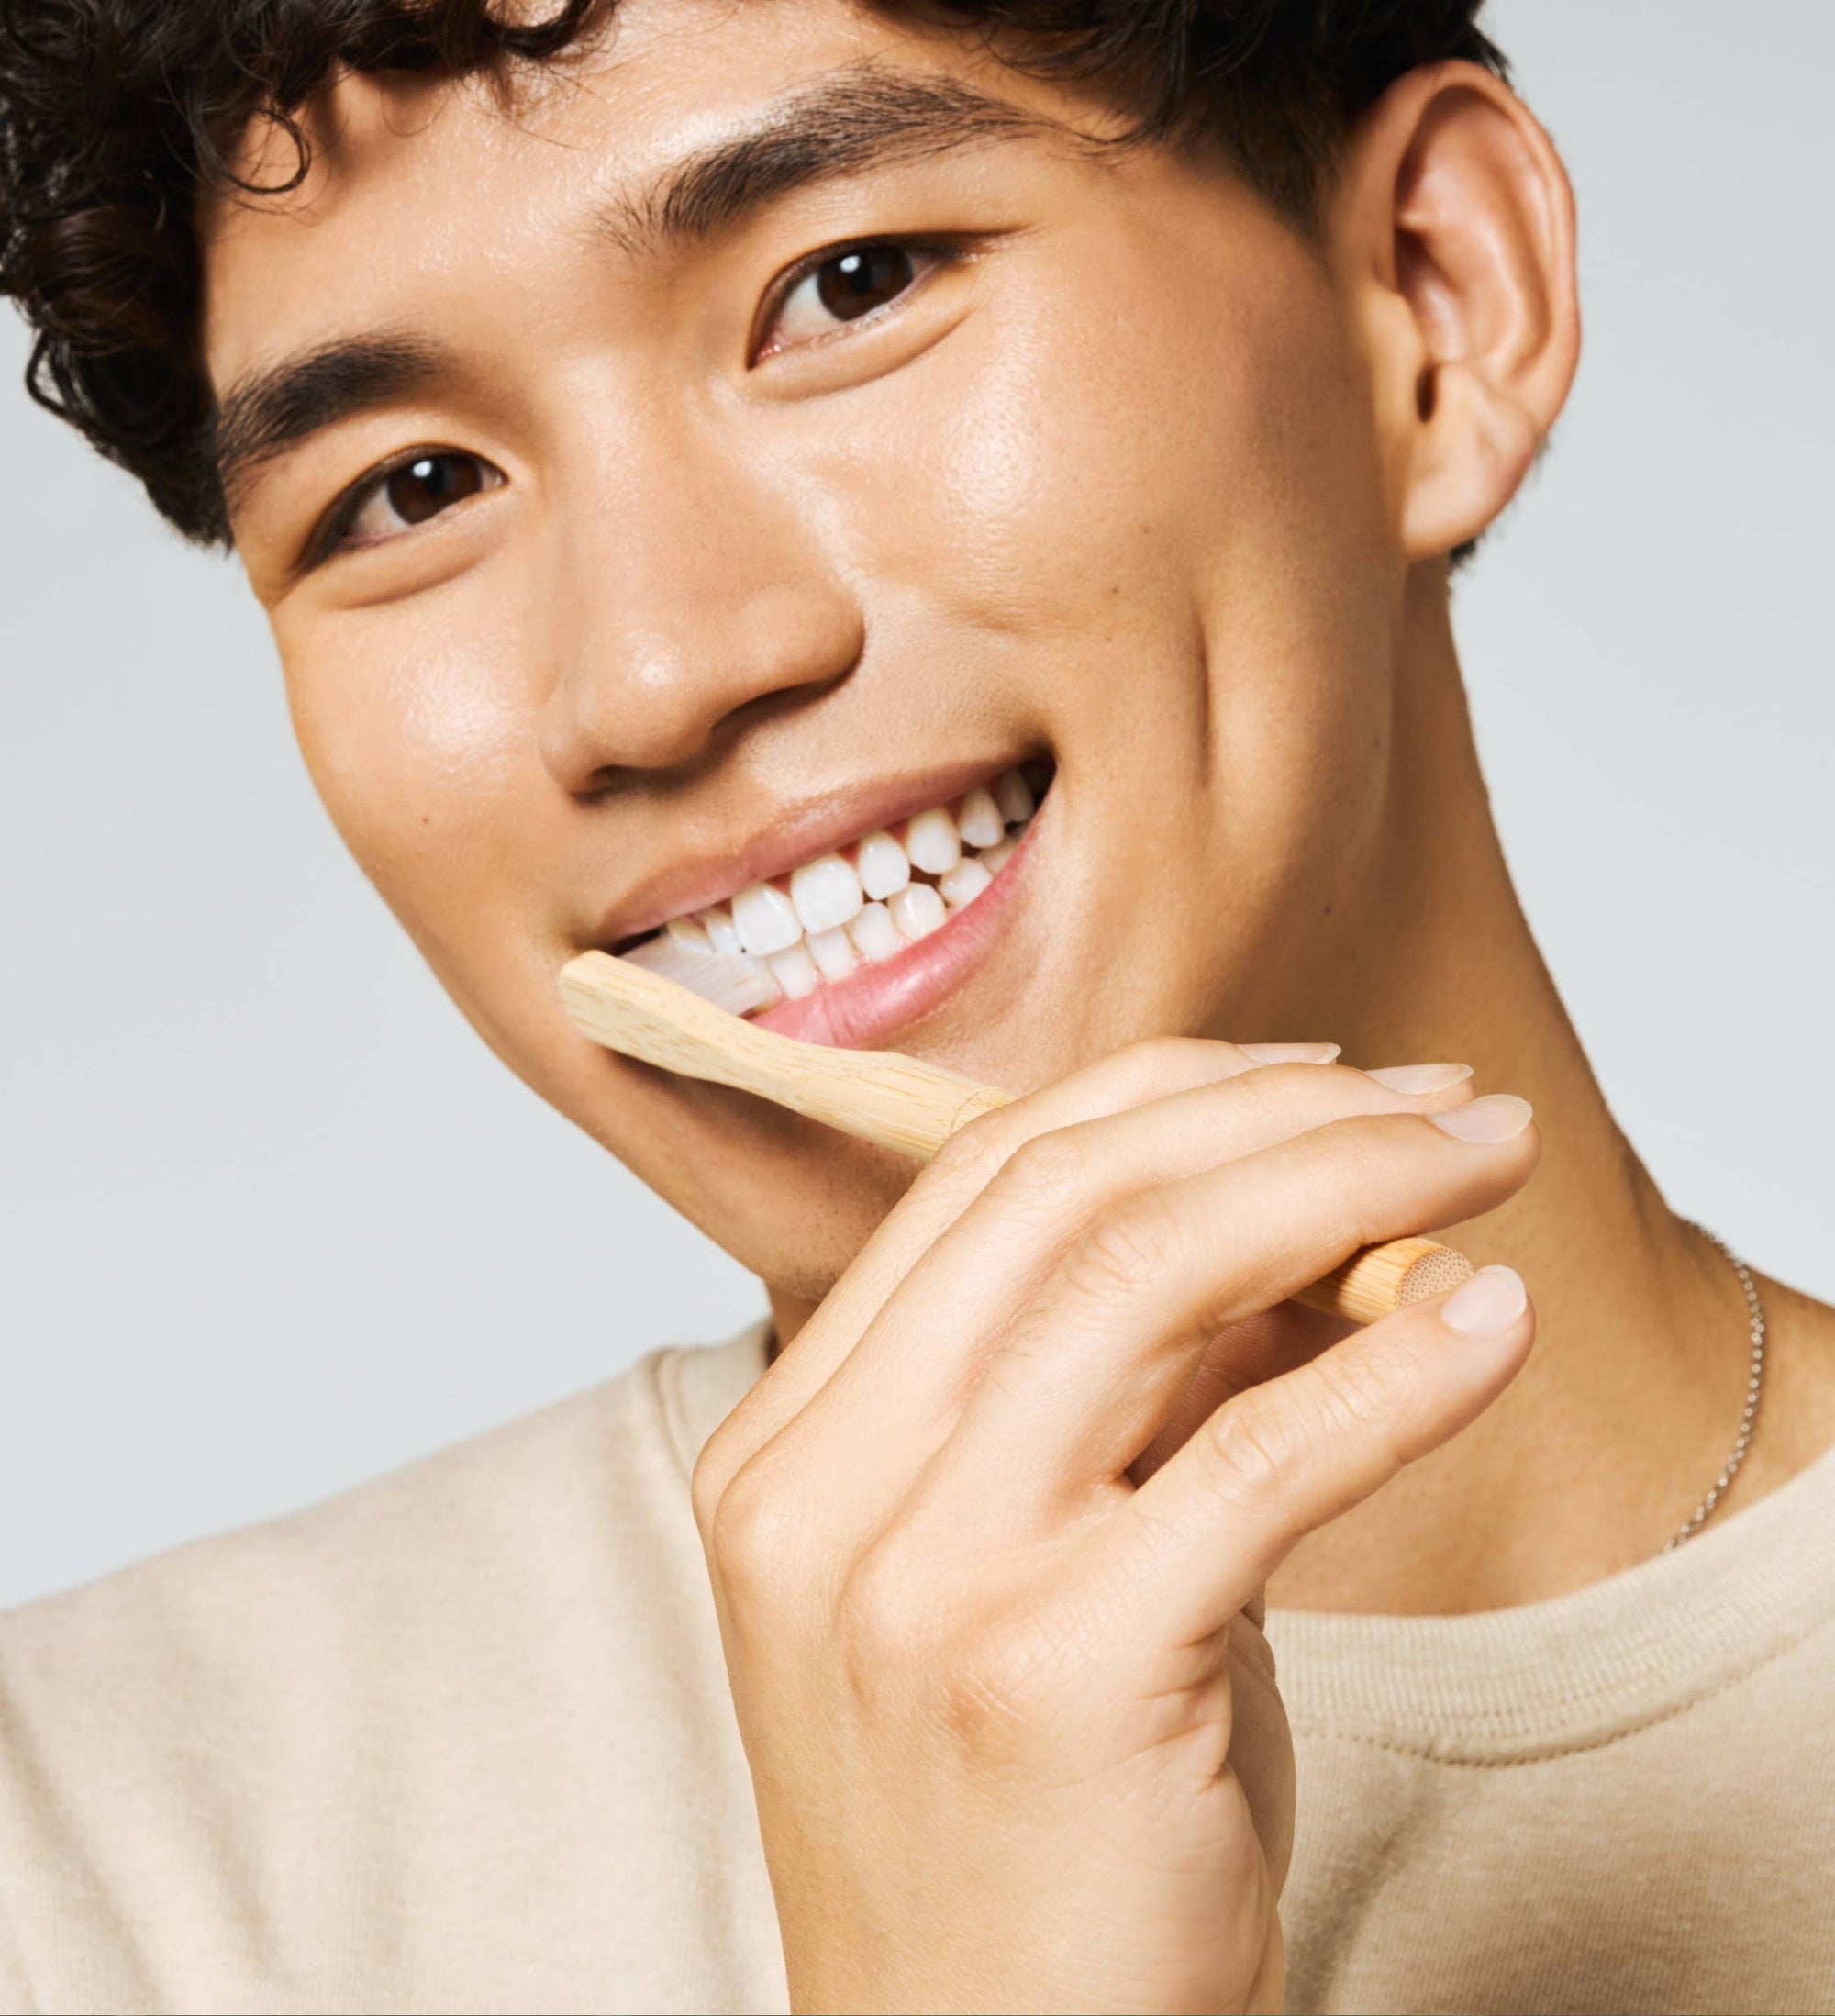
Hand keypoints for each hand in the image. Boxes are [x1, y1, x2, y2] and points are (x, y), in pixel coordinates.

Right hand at [693, 1042, 1537, 2013]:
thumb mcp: (1035, 1573)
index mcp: (786, 1449)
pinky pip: (1264, 1458)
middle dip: (1278, 1115)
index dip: (1163, 1095)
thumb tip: (1312, 1217)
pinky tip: (1494, 1333)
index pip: (977, 1184)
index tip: (1316, 1075)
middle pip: (1064, 1198)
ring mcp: (919, 1582)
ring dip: (1349, 1189)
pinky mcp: (1055, 1675)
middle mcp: (822, 1495)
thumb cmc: (1025, 1832)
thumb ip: (1129, 1394)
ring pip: (1148, 1275)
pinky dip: (1403, 1374)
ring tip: (1479, 1165)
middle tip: (1440, 1100)